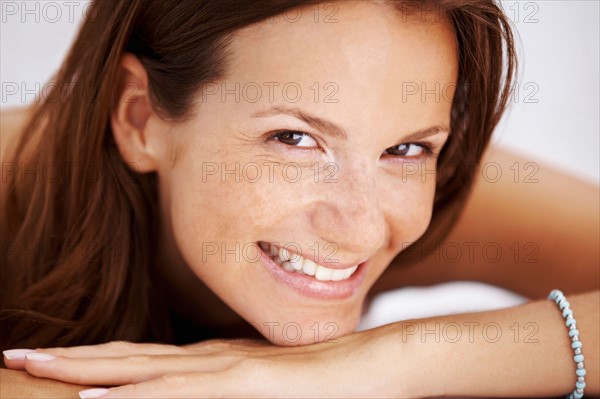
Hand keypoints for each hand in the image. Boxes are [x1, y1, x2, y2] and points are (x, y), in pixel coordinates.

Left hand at [3, 326, 425, 397]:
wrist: (374, 364)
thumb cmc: (325, 379)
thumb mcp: (266, 383)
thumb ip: (232, 385)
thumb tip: (202, 394)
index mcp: (213, 361)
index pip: (140, 360)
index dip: (93, 359)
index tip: (51, 361)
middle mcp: (210, 359)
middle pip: (127, 358)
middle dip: (69, 359)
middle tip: (15, 354)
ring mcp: (226, 368)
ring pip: (141, 369)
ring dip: (83, 369)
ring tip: (32, 364)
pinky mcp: (247, 382)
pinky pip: (181, 392)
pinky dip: (136, 395)